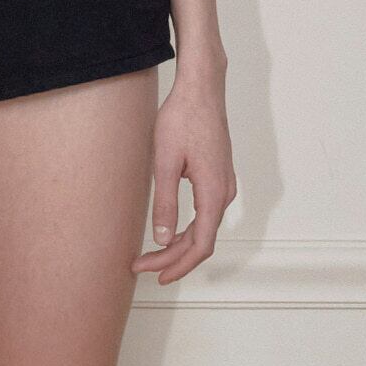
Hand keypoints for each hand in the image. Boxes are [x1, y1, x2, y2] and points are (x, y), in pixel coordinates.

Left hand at [132, 67, 234, 285]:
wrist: (201, 89)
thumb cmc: (182, 120)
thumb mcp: (165, 163)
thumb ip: (165, 203)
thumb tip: (162, 238)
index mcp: (213, 193)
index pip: (201, 244)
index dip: (178, 265)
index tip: (155, 275)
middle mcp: (224, 193)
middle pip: (202, 240)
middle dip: (172, 258)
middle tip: (141, 266)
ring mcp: (224, 184)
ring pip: (204, 228)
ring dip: (178, 245)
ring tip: (150, 255)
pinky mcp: (218, 176)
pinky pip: (205, 214)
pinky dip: (187, 229)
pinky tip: (168, 231)